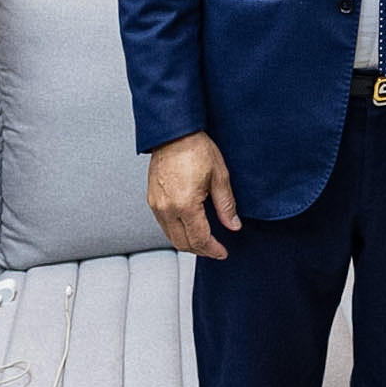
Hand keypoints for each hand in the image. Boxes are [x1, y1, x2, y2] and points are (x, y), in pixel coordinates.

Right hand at [147, 132, 239, 259]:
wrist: (174, 134)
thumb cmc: (197, 150)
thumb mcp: (220, 177)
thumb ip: (226, 205)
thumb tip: (233, 225)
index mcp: (185, 204)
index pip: (199, 239)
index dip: (213, 249)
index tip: (222, 252)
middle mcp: (166, 208)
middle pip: (182, 243)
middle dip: (201, 250)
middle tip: (216, 249)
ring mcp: (156, 205)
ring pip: (171, 236)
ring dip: (188, 242)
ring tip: (205, 240)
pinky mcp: (152, 200)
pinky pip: (164, 225)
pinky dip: (177, 231)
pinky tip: (190, 226)